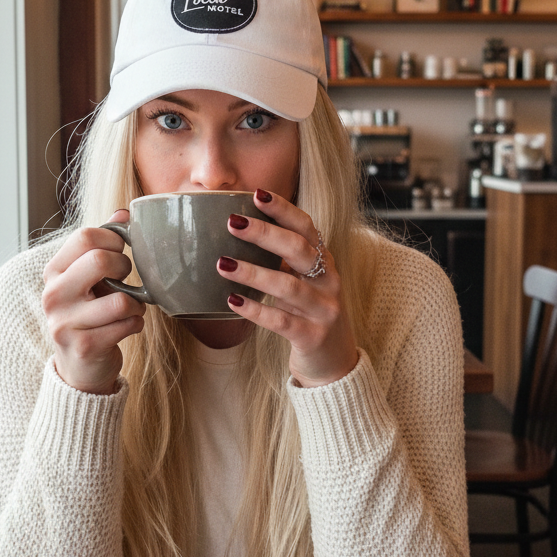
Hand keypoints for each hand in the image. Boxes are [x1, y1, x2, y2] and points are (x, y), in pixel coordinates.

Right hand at [41, 209, 145, 393]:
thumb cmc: (88, 314)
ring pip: (121, 299)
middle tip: (126, 280)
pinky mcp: (84, 346)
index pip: (86, 235)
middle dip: (126, 268)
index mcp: (53, 272)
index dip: (114, 240)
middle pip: (101, 260)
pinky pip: (128, 324)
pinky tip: (127, 327)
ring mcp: (65, 322)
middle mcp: (53, 295)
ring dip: (136, 304)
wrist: (80, 367)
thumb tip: (123, 212)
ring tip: (129, 309)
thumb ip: (102, 244)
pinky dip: (136, 324)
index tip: (120, 252)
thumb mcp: (88, 277)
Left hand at [216, 189, 357, 387]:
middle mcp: (328, 281)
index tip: (257, 193)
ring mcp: (323, 310)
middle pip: (299, 250)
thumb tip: (241, 228)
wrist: (334, 362)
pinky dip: (256, 310)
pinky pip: (282, 322)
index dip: (283, 209)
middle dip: (265, 234)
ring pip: (288, 286)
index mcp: (324, 261)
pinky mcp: (313, 337)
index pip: (307, 227)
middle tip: (232, 222)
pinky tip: (232, 301)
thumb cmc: (309, 314)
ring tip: (222, 264)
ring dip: (253, 273)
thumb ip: (283, 259)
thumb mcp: (303, 281)